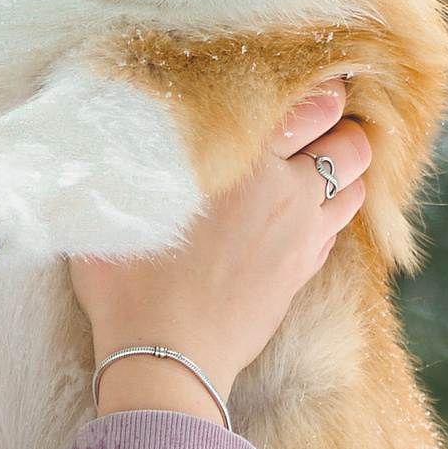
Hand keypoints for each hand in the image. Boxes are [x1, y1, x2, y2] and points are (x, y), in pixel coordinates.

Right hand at [70, 88, 370, 418]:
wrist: (164, 360)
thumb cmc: (131, 283)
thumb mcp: (110, 207)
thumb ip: (120, 156)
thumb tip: (91, 119)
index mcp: (248, 163)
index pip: (314, 105)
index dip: (318, 92)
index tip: (305, 88)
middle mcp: (288, 194)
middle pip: (351, 142)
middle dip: (341, 127)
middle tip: (315, 123)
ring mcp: (303, 236)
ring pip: (356, 185)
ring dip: (345, 171)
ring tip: (314, 165)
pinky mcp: (304, 271)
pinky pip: (338, 227)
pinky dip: (332, 211)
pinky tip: (302, 210)